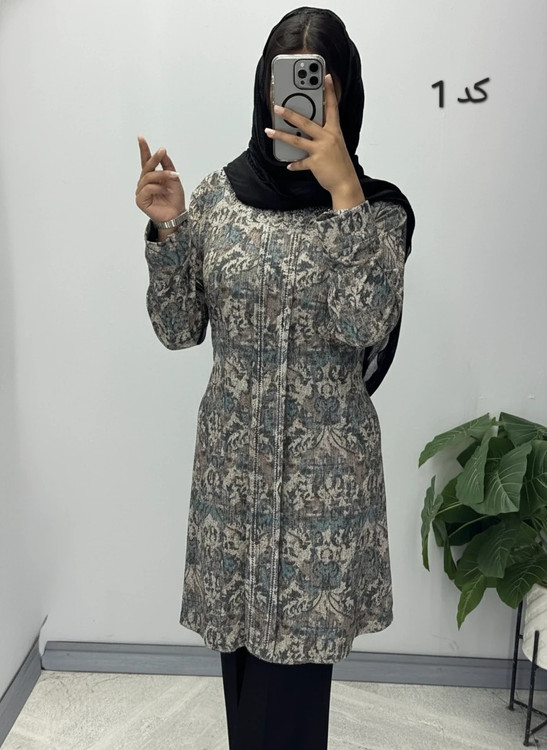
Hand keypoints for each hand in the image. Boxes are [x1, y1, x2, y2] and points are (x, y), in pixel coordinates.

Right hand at [135, 136, 185, 222]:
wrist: (176, 214)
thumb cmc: (174, 198)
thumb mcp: (174, 179)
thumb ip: (168, 166)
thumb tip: (163, 152)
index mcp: (151, 177)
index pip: (146, 161)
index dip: (143, 149)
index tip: (140, 137)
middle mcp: (144, 183)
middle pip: (147, 167)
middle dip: (155, 158)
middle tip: (162, 151)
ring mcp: (141, 191)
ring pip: (149, 177)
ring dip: (163, 175)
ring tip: (174, 177)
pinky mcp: (140, 200)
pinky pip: (147, 189)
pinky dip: (158, 187)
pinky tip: (166, 190)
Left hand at [265, 74, 362, 198]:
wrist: (345, 183)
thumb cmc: (341, 164)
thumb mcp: (336, 145)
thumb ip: (324, 135)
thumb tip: (306, 131)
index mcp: (334, 131)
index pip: (332, 107)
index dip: (330, 91)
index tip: (326, 77)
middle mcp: (328, 137)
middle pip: (305, 122)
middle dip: (289, 114)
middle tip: (277, 107)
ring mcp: (321, 150)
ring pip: (297, 140)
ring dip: (281, 135)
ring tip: (270, 131)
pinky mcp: (315, 163)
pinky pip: (300, 162)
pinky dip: (294, 164)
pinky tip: (289, 164)